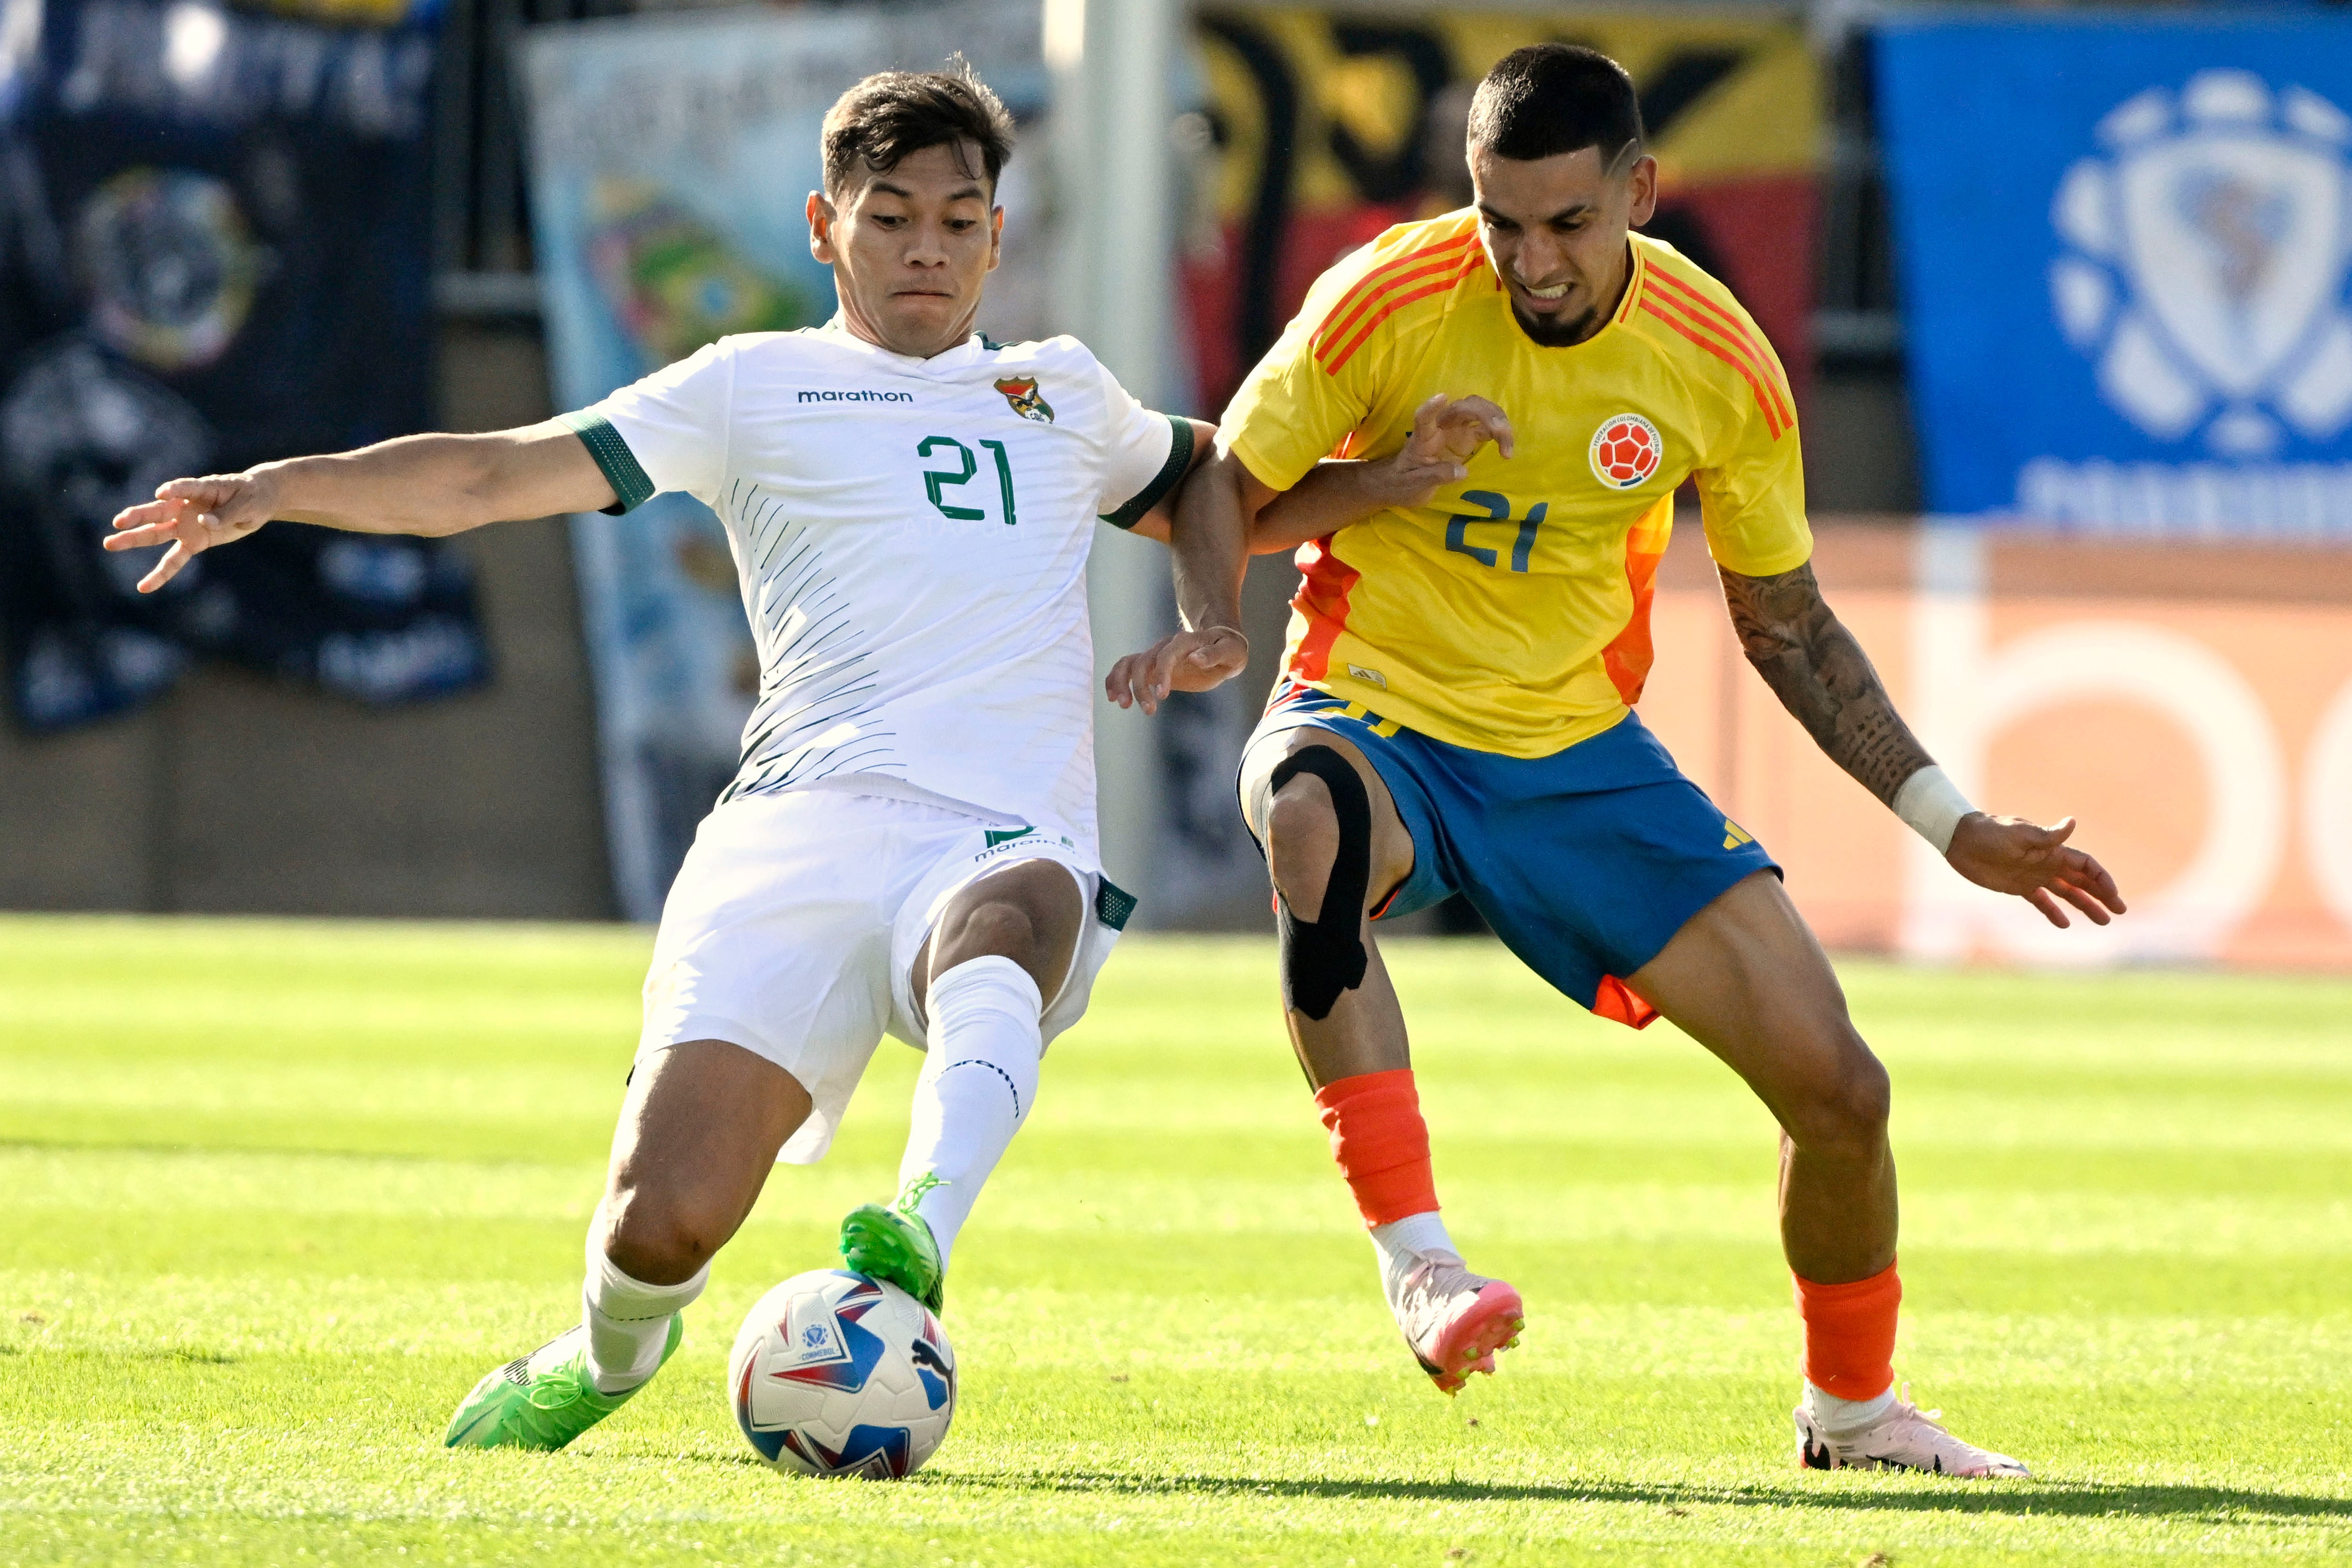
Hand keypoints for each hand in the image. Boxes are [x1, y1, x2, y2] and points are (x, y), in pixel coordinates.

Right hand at [105, 472, 279, 592]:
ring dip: (134, 539)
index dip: (175, 490)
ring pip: (156, 533)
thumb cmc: (252, 497)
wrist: (259, 501)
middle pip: (159, 511)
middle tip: (119, 522)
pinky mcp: (193, 542)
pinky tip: (144, 587)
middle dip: (139, 516)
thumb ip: (227, 513)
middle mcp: (187, 506)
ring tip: (109, 544)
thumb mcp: (247, 504)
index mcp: (202, 489)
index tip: (162, 493)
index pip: (185, 488)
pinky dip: (161, 573)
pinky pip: (175, 560)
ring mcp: (186, 524)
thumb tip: (205, 523)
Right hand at [1105, 625, 1248, 714]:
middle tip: (1149, 711)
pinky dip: (1115, 680)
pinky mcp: (1151, 666)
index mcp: (1185, 642)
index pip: (1167, 655)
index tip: (1162, 696)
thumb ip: (1214, 654)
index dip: (1162, 673)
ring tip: (1122, 704)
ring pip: (1128, 663)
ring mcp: (1156, 655)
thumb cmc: (1229, 649)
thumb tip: (1195, 658)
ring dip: (1121, 682)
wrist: (1221, 644)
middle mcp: (1165, 646)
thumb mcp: (1231, 651)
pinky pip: (1126, 668)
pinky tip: (1114, 697)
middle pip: (1143, 662)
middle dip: (1141, 687)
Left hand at [1370, 393, 1514, 508]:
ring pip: (1480, 412)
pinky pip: (1487, 428)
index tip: (1442, 398)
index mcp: (1423, 436)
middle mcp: (1441, 426)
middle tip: (1501, 433)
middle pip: (1464, 407)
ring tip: (1507, 446)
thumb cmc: (1405, 481)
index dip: (1432, 407)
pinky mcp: (1468, 438)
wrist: (1407, 484)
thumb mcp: (1415, 484)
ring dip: (1497, 421)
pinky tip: (1506, 451)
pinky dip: (1500, 435)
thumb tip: (1461, 472)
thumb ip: (1436, 476)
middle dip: (1485, 414)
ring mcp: (1456, 429)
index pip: (1424, 418)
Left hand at [1946, 813, 2126, 928]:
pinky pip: (2041, 901)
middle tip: (2119, 912)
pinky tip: (2064, 923)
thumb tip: (2072, 821)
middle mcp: (2047, 864)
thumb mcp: (2020, 834)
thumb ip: (2048, 835)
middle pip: (2082, 881)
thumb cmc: (1991, 833)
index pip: (2086, 866)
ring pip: (2066, 893)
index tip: (2113, 896)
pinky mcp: (2018, 887)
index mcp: (2052, 851)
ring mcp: (2034, 876)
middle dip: (2102, 895)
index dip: (2101, 879)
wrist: (1961, 839)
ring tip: (2103, 921)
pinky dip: (2053, 911)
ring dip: (2084, 905)